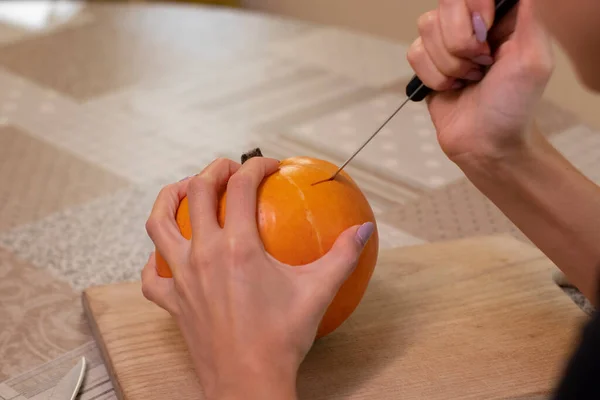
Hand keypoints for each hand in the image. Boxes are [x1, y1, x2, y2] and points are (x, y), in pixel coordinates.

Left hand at [141, 157, 373, 399]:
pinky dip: (154, 260)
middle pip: (198, 192)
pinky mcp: (171, 302)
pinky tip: (166, 255)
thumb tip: (364, 229)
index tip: (269, 166)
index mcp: (239, 246)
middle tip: (228, 168)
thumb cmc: (283, 338)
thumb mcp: (318, 290)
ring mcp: (181, 277)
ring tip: (184, 189)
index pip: (243, 186)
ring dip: (169, 198)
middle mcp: (204, 254)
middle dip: (213, 170)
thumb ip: (343, 255)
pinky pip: (150, 276)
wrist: (249, 383)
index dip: (256, 166)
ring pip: (158, 224)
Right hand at [407, 0, 553, 161]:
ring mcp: (448, 43)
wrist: (486, 143)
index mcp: (502, 16)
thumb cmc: (513, 106)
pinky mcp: (428, 64)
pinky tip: (452, 87)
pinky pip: (414, 53)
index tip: (487, 37)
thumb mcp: (534, 60)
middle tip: (480, 65)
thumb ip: (530, 18)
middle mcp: (473, 24)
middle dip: (459, 43)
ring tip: (468, 80)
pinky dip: (433, 76)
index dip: (473, 11)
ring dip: (448, 63)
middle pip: (446, 5)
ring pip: (426, 28)